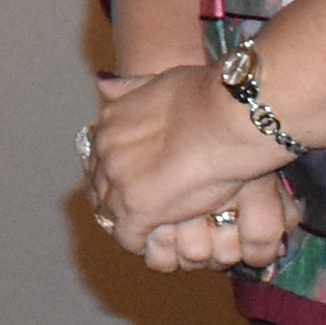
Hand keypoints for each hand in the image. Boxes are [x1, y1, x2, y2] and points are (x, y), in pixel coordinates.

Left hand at [82, 66, 288, 266]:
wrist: (224, 117)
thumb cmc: (205, 95)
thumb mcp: (156, 81)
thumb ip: (130, 88)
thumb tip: (104, 86)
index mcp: (109, 123)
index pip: (101, 159)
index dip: (119, 174)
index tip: (137, 182)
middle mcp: (106, 153)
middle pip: (101, 188)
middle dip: (120, 198)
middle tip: (146, 208)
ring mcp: (119, 183)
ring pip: (112, 215)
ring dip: (131, 222)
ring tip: (155, 228)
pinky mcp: (138, 211)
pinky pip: (130, 239)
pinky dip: (144, 243)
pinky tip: (162, 240)